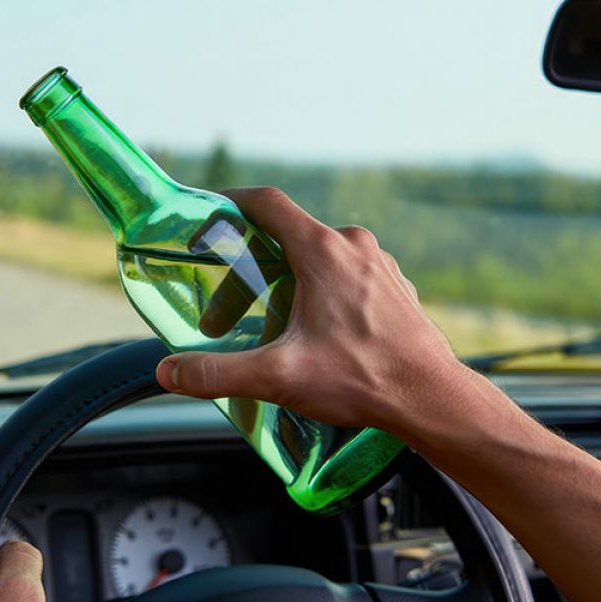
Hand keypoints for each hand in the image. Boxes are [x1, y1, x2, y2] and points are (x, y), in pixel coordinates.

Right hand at [156, 186, 461, 434]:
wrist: (431, 398)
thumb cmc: (363, 379)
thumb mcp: (278, 377)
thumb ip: (217, 372)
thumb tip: (169, 373)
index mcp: (322, 252)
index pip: (266, 204)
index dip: (231, 203)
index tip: (210, 212)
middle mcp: (353, 246)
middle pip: (286, 241)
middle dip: (249, 275)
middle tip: (227, 320)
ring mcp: (378, 264)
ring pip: (317, 260)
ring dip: (286, 286)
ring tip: (271, 331)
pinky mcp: (393, 286)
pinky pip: (346, 276)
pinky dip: (320, 294)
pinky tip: (316, 334)